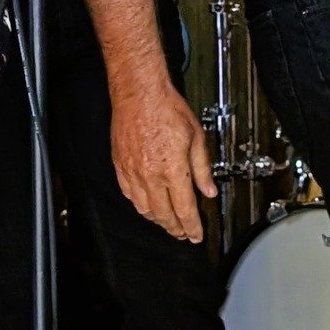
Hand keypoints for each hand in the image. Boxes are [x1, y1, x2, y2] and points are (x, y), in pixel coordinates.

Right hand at [110, 77, 216, 242]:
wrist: (139, 93)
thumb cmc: (167, 108)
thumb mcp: (196, 137)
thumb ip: (202, 168)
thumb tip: (209, 190)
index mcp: (172, 169)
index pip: (185, 209)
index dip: (192, 227)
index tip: (196, 236)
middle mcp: (150, 175)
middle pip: (164, 215)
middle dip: (175, 228)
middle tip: (183, 234)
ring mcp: (132, 172)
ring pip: (144, 208)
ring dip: (158, 220)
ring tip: (168, 223)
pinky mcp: (120, 166)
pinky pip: (129, 195)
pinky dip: (140, 205)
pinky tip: (146, 206)